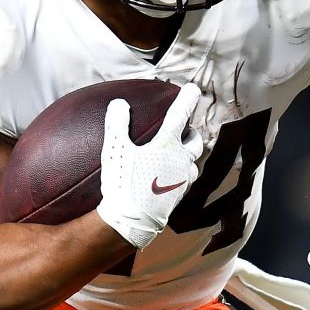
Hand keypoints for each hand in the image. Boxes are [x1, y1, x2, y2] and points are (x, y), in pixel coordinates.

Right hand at [95, 83, 204, 248]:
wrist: (132, 221)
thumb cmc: (124, 183)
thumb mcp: (115, 150)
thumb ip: (117, 124)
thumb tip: (119, 104)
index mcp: (167, 146)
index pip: (180, 116)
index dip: (187, 100)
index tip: (192, 89)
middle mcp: (181, 161)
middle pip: (195, 141)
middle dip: (190, 131)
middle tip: (181, 128)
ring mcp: (182, 180)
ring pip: (193, 162)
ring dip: (188, 153)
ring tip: (177, 152)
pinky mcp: (179, 196)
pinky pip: (186, 179)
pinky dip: (182, 172)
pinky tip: (170, 175)